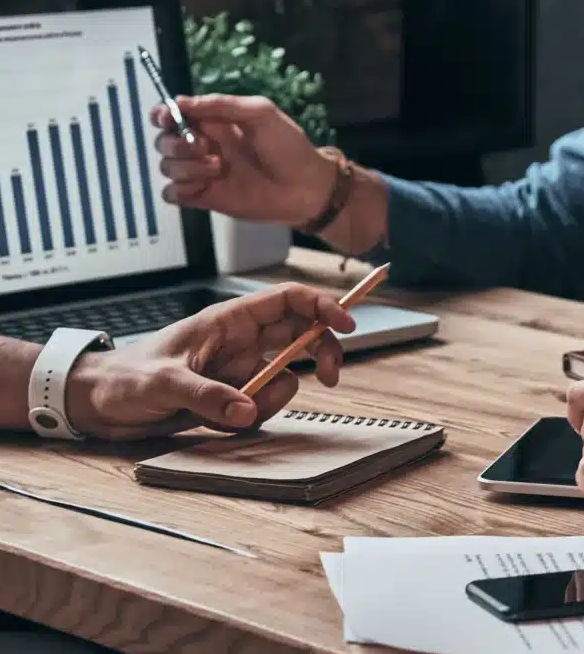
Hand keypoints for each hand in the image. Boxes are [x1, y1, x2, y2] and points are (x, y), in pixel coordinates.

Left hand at [64, 283, 354, 439]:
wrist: (96, 404)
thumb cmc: (122, 378)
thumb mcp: (163, 384)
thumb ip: (207, 396)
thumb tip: (247, 410)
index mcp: (228, 321)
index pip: (288, 300)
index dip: (322, 306)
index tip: (346, 325)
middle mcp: (239, 342)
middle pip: (301, 334)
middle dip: (322, 352)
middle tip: (331, 376)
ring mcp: (237, 370)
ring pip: (284, 377)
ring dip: (274, 398)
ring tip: (237, 412)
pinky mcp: (231, 398)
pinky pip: (261, 407)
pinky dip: (250, 418)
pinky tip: (220, 423)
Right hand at [152, 95, 334, 226]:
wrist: (305, 188)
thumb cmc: (288, 147)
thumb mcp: (261, 114)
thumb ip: (222, 105)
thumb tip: (180, 101)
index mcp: (215, 122)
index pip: (174, 114)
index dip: (162, 114)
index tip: (166, 118)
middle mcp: (204, 146)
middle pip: (164, 141)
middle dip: (175, 143)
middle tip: (204, 147)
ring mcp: (202, 172)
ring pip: (166, 166)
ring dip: (185, 166)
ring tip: (218, 167)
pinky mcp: (204, 197)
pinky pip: (172, 193)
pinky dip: (180, 189)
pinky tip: (203, 186)